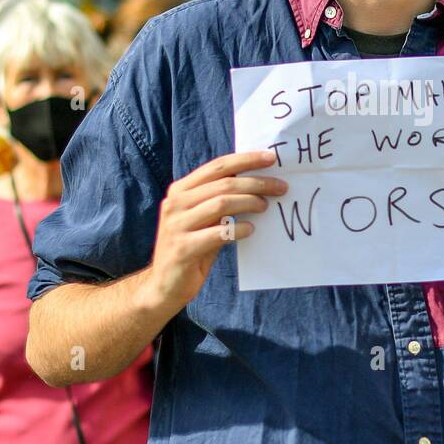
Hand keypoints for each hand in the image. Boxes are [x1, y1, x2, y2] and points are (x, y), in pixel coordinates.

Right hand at [134, 150, 287, 315]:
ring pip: (221, 203)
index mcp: (180, 191)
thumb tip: (257, 184)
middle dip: (256, 182)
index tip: (271, 158)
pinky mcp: (183, 248)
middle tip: (281, 187)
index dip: (245, 160)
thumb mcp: (202, 219)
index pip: (217, 166)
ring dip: (249, 202)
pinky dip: (239, 229)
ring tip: (266, 206)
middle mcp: (175, 203)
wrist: (163, 285)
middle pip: (223, 183)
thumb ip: (219, 200)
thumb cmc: (191, 248)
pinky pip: (218, 233)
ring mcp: (177, 226)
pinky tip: (251, 230)